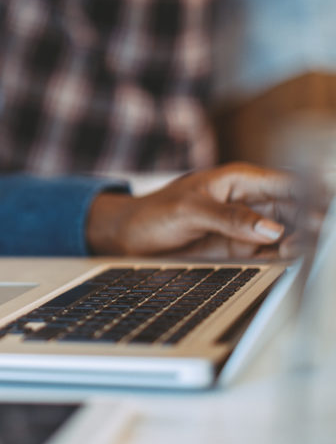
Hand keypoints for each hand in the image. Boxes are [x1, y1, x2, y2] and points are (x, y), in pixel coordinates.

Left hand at [86, 163, 302, 258]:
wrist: (128, 238)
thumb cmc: (153, 213)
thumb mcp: (189, 210)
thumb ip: (230, 218)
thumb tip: (271, 229)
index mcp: (240, 180)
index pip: (288, 184)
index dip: (312, 195)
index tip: (323, 213)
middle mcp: (250, 202)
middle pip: (296, 211)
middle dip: (310, 223)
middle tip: (315, 241)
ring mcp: (247, 227)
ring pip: (288, 234)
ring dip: (299, 244)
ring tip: (300, 253)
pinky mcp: (240, 250)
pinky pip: (271, 255)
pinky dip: (282, 259)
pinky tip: (287, 263)